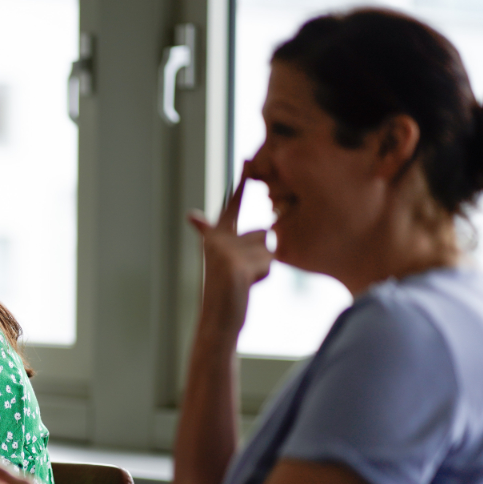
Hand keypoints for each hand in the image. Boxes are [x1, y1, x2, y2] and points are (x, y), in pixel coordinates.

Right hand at [187, 165, 272, 341]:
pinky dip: (263, 277)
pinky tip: (246, 287)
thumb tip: (252, 228)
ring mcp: (226, 251)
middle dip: (262, 255)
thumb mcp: (233, 265)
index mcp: (214, 238)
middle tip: (242, 274)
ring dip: (264, 267)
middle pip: (262, 234)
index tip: (248, 160)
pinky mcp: (237, 264)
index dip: (240, 184)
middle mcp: (217, 240)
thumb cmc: (229, 294)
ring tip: (245, 283)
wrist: (217, 322)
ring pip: (268, 248)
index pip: (231, 207)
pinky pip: (268, 262)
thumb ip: (241, 244)